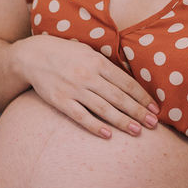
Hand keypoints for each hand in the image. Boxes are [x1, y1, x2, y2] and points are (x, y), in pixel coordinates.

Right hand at [15, 34, 158, 137]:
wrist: (32, 55)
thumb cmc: (66, 53)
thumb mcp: (89, 52)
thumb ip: (107, 66)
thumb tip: (130, 82)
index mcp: (98, 62)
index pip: (126, 83)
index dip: (143, 97)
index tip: (155, 108)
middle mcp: (88, 76)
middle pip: (119, 98)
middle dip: (138, 112)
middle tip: (153, 124)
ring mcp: (73, 89)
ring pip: (103, 109)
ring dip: (122, 121)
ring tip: (137, 131)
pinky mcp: (60, 100)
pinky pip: (81, 116)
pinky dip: (95, 126)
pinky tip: (108, 134)